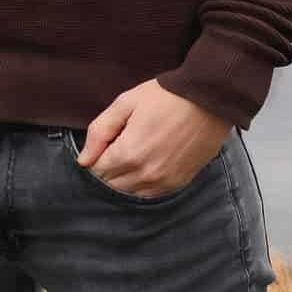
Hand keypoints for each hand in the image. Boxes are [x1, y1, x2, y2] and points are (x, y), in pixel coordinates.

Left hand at [77, 79, 230, 197]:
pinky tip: (148, 163)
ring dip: (125, 179)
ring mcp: (163, 182)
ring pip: (130, 193)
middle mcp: (145, 174)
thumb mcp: (126, 103)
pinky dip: (143, 184)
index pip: (96, 171)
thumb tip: (83, 160)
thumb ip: (100, 131)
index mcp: (128, 153)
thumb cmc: (165, 96)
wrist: (207, 99)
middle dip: (108, 169)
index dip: (97, 156)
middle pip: (111, 185)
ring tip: (134, 153)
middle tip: (119, 146)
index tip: (106, 142)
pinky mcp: (178, 183)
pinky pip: (150, 195)